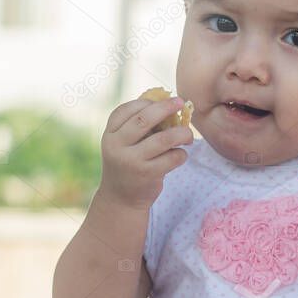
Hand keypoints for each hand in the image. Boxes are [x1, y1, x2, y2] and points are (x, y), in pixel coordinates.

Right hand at [96, 96, 193, 210]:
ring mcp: (132, 161)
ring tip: (187, 135)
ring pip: (164, 139)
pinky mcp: (148, 174)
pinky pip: (173, 157)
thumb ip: (138, 126)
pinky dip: (181, 154)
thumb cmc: (128, 163)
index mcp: (109, 134)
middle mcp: (117, 146)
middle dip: (166, 107)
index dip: (146, 102)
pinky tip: (180, 155)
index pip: (126, 109)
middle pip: (144, 118)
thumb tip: (167, 103)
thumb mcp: (123, 144)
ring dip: (182, 133)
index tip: (162, 99)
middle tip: (181, 102)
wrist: (121, 198)